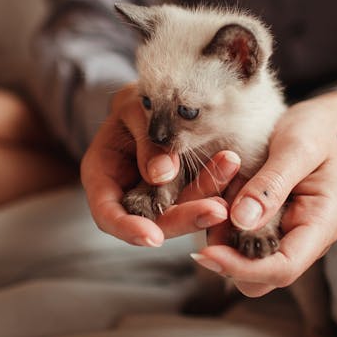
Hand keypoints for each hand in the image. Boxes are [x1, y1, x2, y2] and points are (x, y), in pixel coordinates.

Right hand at [81, 83, 241, 246]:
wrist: (154, 99)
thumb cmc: (134, 103)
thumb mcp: (133, 110)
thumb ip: (146, 141)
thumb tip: (161, 174)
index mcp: (103, 177)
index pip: (107, 214)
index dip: (128, 228)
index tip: (153, 237)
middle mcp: (130, 194)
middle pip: (153, 220)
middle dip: (185, 218)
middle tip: (215, 211)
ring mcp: (159, 196)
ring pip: (183, 209)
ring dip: (208, 195)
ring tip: (230, 170)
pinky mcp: (186, 190)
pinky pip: (201, 192)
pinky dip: (218, 183)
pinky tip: (234, 169)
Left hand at [193, 91, 336, 296]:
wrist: (323, 122)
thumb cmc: (317, 131)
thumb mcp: (298, 148)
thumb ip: (272, 184)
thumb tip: (243, 221)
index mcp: (321, 225)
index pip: (283, 268)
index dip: (243, 267)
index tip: (207, 253)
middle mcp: (304, 239)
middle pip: (261, 277)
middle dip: (228, 255)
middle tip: (207, 213)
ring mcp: (285, 235)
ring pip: (244, 260)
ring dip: (221, 234)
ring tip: (218, 189)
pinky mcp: (267, 226)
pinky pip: (238, 237)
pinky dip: (221, 220)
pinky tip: (220, 189)